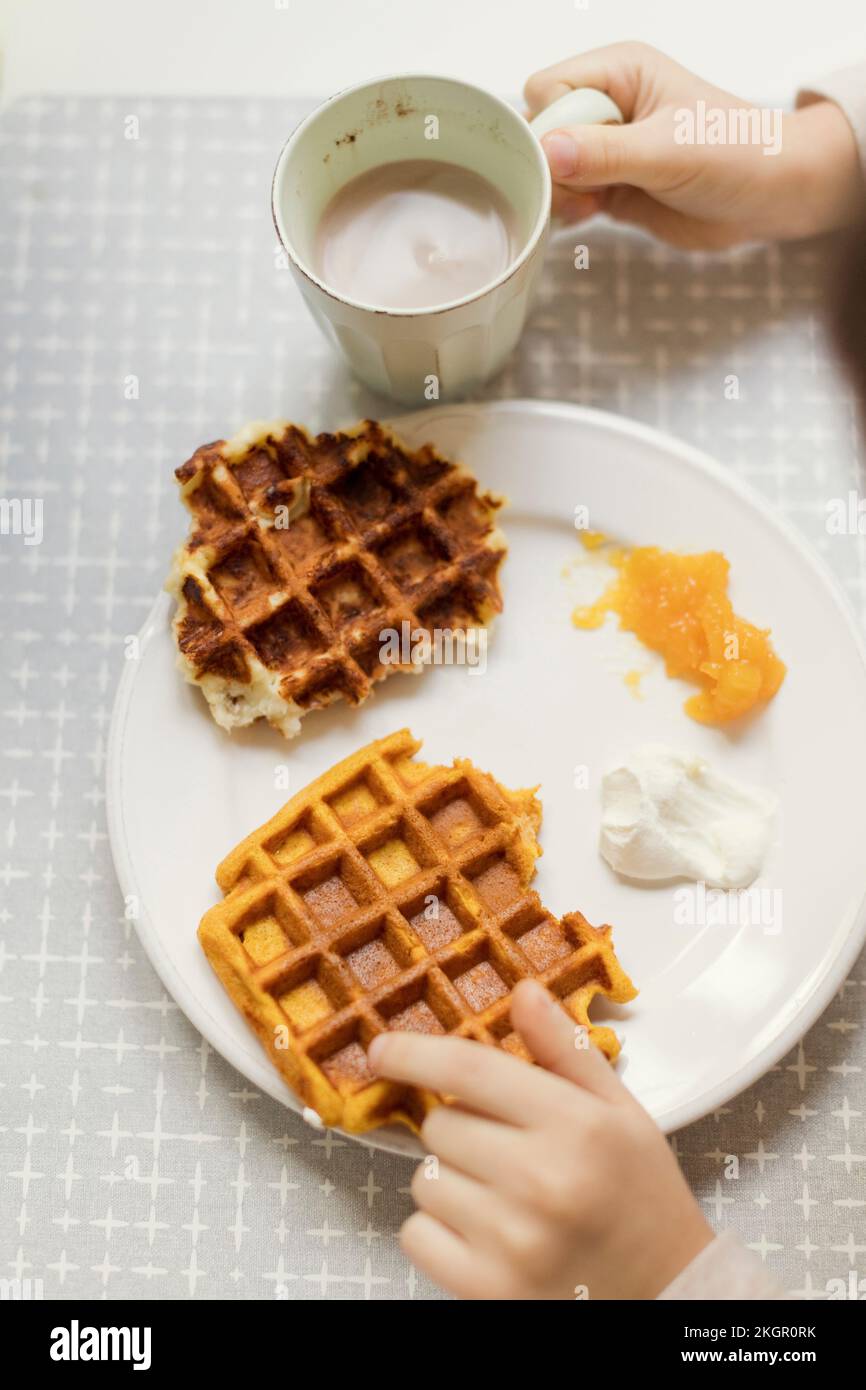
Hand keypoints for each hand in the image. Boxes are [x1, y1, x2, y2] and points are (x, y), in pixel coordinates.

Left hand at [368, 979, 712, 1298]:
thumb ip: (565, 1048)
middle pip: (441, 1123)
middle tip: (508, 1150)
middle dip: (462, 1127)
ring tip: (504, 1197)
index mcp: (576, 1126)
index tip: (382, 1049)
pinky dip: (437, 1231)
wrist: (667, 1292)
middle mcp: (541, 1181)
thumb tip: (522, 991)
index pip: (470, 1069)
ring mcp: (511, 1240)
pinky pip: (415, 1234)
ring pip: (424, 1179)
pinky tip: (486, 1233)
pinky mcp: (486, 1288)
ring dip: (450, 1180)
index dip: (415, 1053)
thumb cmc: (640, 1195)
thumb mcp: (619, 1110)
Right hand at [524, 41, 864, 247]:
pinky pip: (567, 197)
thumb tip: (547, 150)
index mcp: (620, 73)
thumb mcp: (667, 151)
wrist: (770, 198)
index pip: (549, 89)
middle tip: (584, 189)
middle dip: (551, 165)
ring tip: (592, 206)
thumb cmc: (735, 154)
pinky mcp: (612, 187)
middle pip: (542, 130)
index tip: (570, 159)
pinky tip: (591, 216)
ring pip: (550, 168)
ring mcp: (608, 150)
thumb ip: (604, 153)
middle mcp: (608, 107)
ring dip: (560, 193)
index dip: (548, 125)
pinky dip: (568, 211)